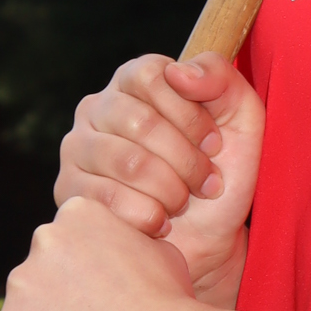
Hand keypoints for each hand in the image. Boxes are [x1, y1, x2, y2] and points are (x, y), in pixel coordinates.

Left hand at [0, 196, 203, 310]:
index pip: (61, 250)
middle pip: (36, 281)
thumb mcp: (158, 252)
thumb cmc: (172, 305)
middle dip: (58, 304)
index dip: (81, 279)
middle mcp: (42, 239)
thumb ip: (124, 246)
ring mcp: (21, 284)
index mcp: (78, 213)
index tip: (105, 300)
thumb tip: (116, 258)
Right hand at [56, 50, 263, 302]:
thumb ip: (220, 77)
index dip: (190, 115)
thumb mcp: (242, 116)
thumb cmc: (223, 171)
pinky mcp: (69, 189)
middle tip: (206, 182)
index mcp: (135, 80)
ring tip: (183, 202)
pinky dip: (148, 215)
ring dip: (171, 190)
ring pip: (127, 162)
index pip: (151, 76)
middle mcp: (98, 107)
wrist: (209, 237)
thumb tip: (178, 72)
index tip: (215, 144)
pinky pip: (108, 198)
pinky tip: (161, 221)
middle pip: (139, 122)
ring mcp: (77, 147)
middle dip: (186, 160)